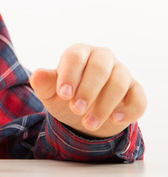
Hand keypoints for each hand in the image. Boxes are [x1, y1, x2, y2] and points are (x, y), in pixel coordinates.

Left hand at [30, 44, 145, 138]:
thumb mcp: (50, 93)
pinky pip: (138, 98)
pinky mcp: (135, 90)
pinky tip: (114, 120)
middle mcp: (102, 58)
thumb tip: (37, 75)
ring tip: (89, 123)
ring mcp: (122, 72)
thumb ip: (43, 83)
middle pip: (99, 68)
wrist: (84, 115)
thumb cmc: (66, 97)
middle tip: (76, 109)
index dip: (69, 75)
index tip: (63, 95)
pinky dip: (128, 110)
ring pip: (119, 83)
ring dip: (104, 105)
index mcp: (79, 53)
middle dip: (88, 90)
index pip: (75, 57)